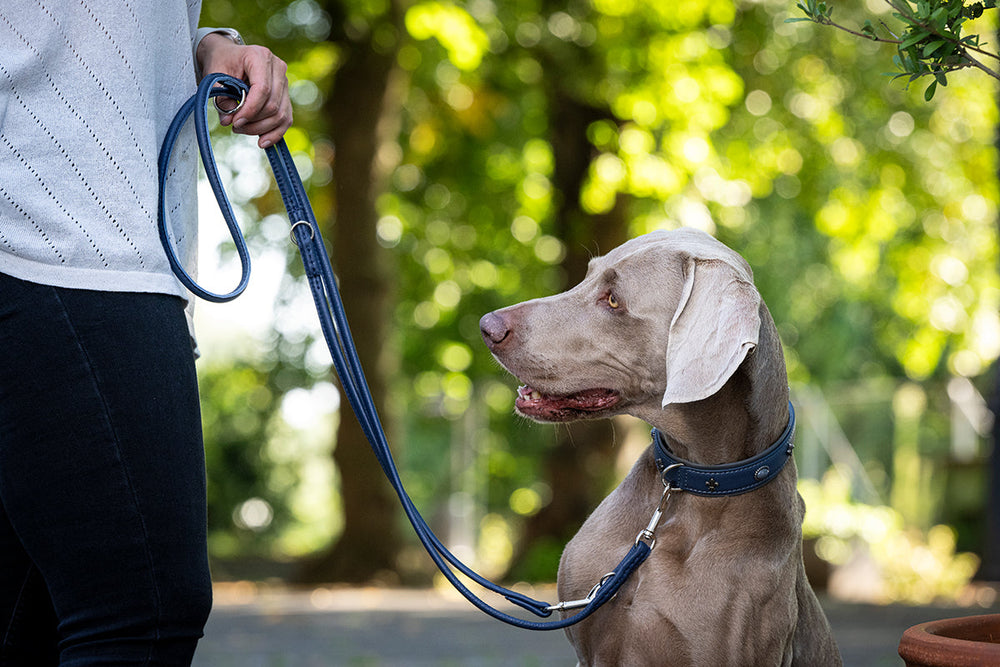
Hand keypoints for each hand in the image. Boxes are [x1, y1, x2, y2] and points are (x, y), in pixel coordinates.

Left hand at [196, 33, 292, 148]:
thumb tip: (228, 121)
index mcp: (260, 56)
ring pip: (281, 115)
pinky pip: (286, 119)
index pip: (262, 89)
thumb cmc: (221, 62)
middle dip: (254, 122)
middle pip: (273, 105)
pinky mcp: (285, 95)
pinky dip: (275, 133)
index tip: (234, 122)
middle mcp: (278, 68)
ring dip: (261, 129)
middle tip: (234, 126)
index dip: (249, 110)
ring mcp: (284, 82)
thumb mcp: (214, 75)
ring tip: (242, 129)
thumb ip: (221, 97)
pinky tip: (262, 142)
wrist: (228, 55)